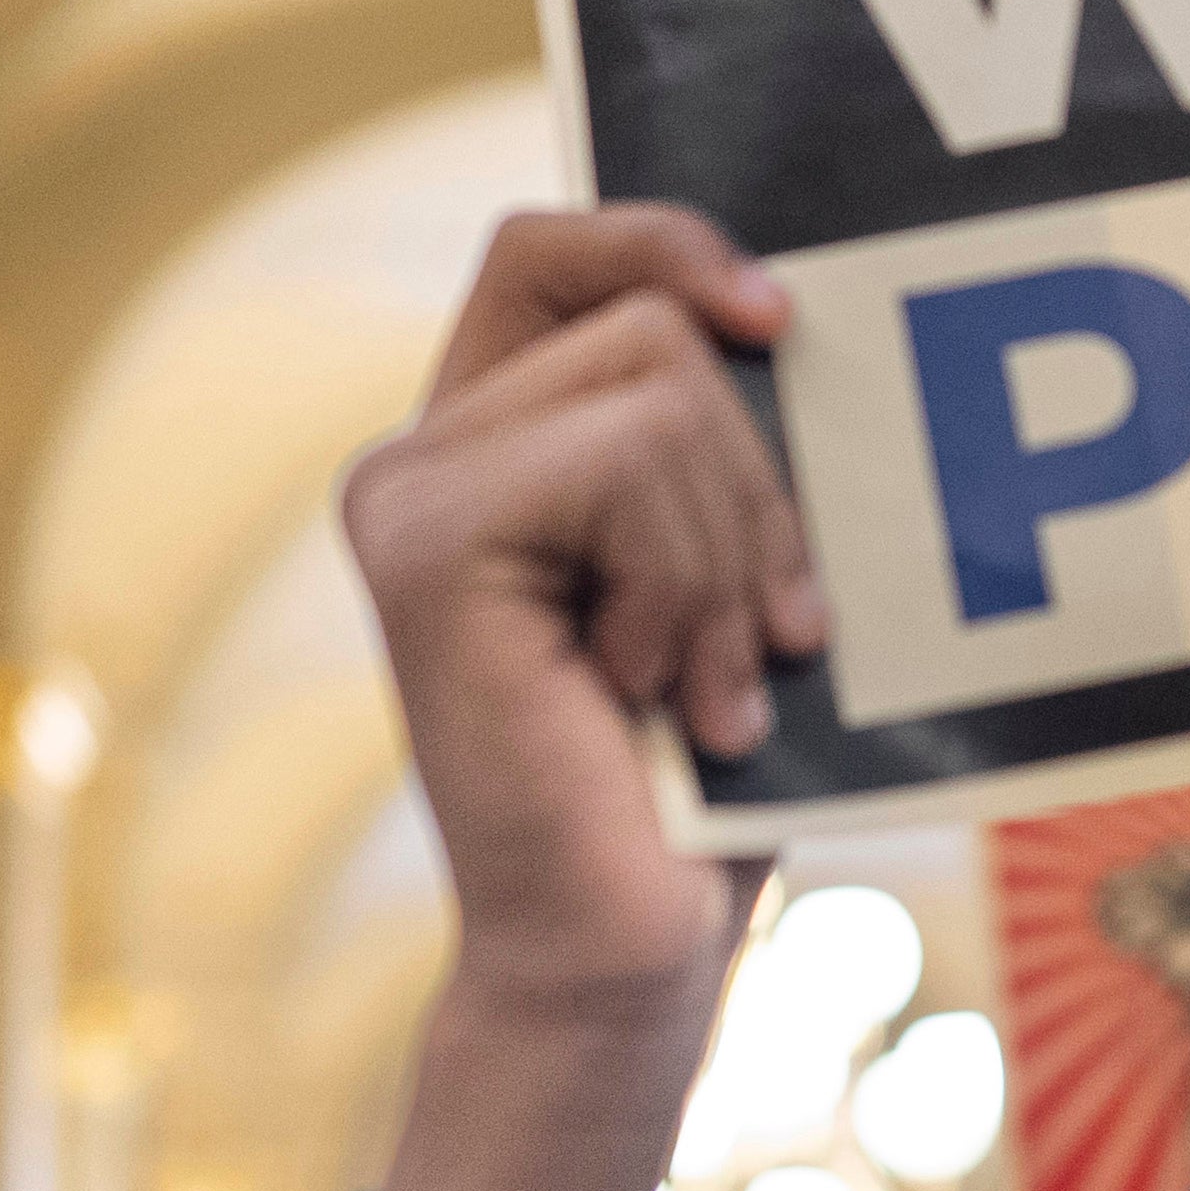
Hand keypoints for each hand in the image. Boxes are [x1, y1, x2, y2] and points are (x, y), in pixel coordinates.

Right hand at [339, 207, 832, 1190]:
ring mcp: (404, 493)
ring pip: (656, 391)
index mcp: (494, 441)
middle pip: (650, 322)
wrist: (626, 950)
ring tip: (706, 683)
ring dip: (731, 552)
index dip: (667, 240)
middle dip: (755, 480)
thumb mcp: (735, 570)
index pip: (558, 247)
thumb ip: (722, 442)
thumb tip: (785, 309)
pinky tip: (661, 696)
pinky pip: (622, 462)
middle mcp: (425, 452)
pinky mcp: (420, 545)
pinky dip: (689, 583)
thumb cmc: (700, 776)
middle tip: (754, 635)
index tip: (777, 322)